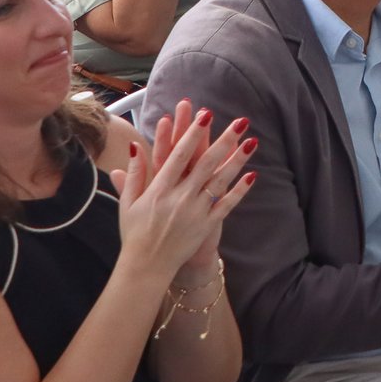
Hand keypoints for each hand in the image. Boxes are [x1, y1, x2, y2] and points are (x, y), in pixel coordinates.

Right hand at [113, 100, 256, 279]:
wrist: (147, 267)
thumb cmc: (135, 232)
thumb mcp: (127, 202)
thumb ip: (134, 173)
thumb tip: (136, 146)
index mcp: (159, 189)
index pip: (179, 155)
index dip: (193, 134)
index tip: (205, 114)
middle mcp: (179, 197)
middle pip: (205, 163)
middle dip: (224, 140)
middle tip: (241, 121)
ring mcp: (195, 212)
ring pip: (219, 181)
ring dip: (237, 160)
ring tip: (253, 141)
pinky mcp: (206, 225)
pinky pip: (226, 205)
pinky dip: (239, 191)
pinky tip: (252, 175)